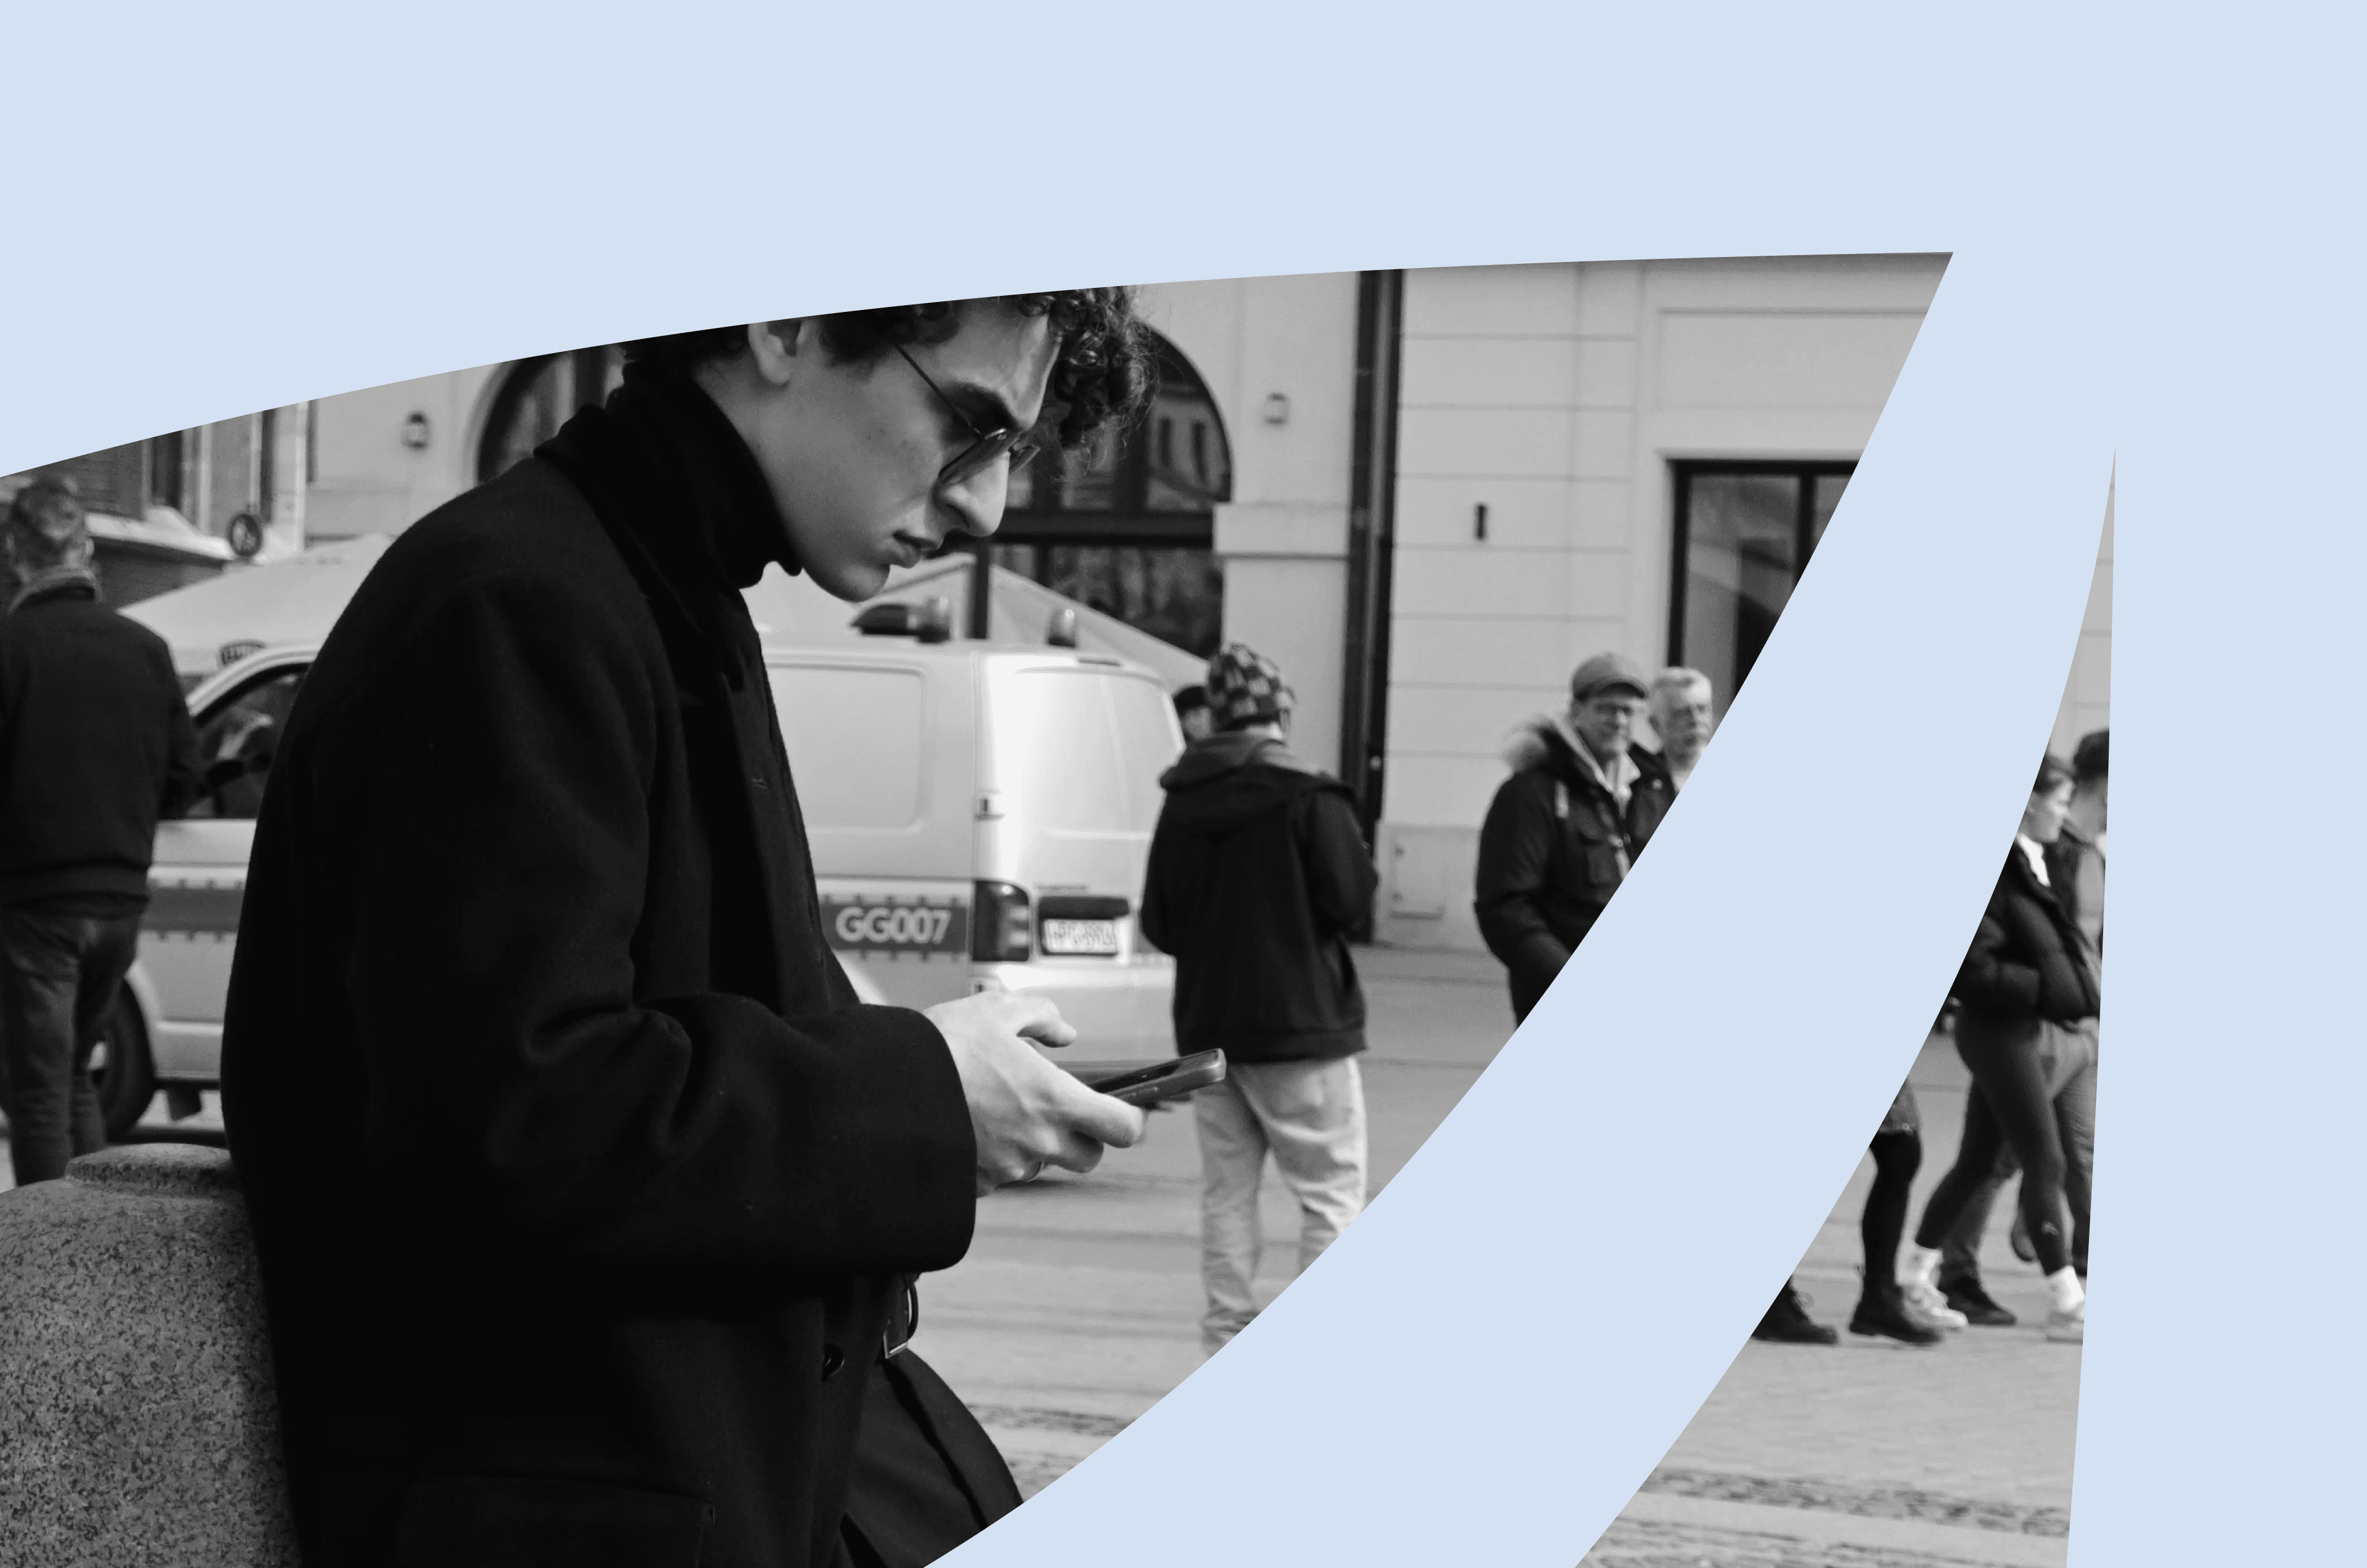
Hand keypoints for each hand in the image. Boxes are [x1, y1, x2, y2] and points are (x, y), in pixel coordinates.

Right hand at [923, 992, 1148, 1194]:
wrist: (882, 1089)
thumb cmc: (943, 1044)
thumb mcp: (996, 1009)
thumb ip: (1042, 1016)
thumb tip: (1066, 1033)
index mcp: (1054, 1099)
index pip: (1121, 1130)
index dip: (1129, 1121)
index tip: (1123, 1111)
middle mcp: (1037, 1141)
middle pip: (1087, 1158)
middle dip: (1082, 1138)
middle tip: (1058, 1111)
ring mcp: (1006, 1168)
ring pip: (1038, 1165)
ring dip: (1031, 1145)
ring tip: (997, 1110)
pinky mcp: (976, 1185)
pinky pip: (999, 1176)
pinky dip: (993, 1156)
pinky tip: (969, 1126)